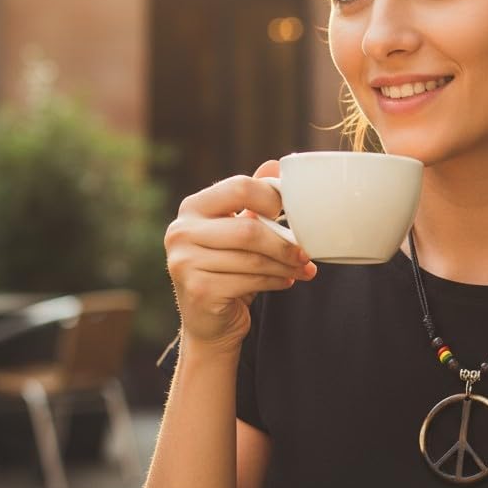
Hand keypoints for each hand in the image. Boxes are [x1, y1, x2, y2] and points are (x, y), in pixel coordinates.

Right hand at [164, 160, 316, 352]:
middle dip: (284, 242)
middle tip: (306, 252)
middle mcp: (181, 232)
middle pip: (249, 229)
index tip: (289, 213)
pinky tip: (285, 282)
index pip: (239, 187)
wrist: (209, 322)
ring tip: (302, 268)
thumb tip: (276, 164)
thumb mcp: (239, 230)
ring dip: (285, 265)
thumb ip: (254, 200)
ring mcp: (184, 262)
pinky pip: (250, 280)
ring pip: (253, 258)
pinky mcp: (198, 290)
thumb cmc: (227, 270)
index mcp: (192, 208)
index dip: (272, 198)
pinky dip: (275, 281)